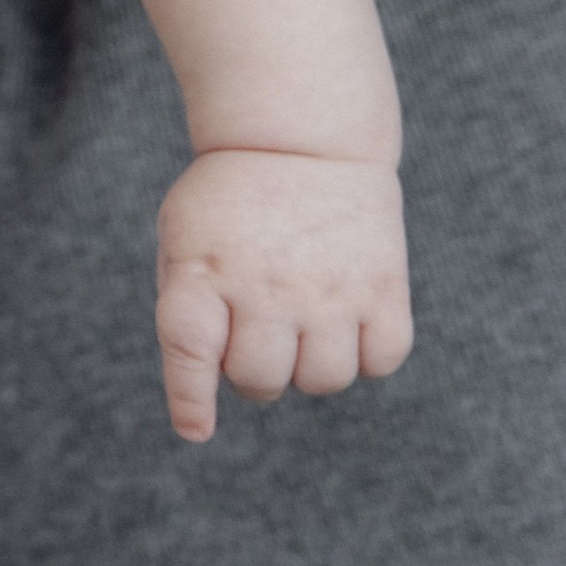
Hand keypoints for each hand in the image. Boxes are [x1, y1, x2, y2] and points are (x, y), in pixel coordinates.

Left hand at [154, 148, 413, 444]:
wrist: (303, 136)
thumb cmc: (232, 200)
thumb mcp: (182, 237)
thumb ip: (185, 311)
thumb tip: (199, 408)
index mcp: (204, 270)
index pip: (190, 351)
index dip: (191, 399)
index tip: (196, 429)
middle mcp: (266, 285)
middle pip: (259, 381)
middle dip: (252, 372)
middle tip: (256, 330)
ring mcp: (329, 288)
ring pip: (321, 381)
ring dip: (307, 367)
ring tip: (302, 324)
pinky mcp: (383, 286)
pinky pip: (380, 362)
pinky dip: (364, 355)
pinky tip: (345, 320)